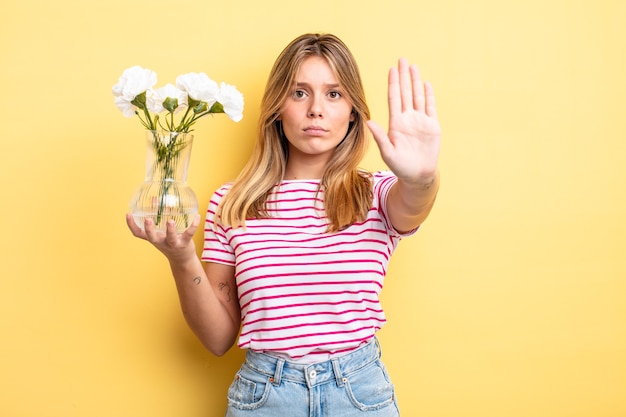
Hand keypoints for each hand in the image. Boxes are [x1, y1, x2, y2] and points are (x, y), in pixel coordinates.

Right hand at [126, 214, 199, 263]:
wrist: (182, 259)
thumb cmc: (169, 241)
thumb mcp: (161, 231)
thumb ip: (157, 217)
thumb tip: (154, 199)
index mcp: (154, 238)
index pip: (138, 234)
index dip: (131, 225)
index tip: (128, 214)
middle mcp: (161, 242)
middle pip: (152, 238)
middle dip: (149, 229)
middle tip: (148, 220)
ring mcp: (173, 244)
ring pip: (171, 238)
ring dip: (170, 230)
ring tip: (170, 221)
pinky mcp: (185, 243)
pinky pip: (189, 233)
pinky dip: (193, 225)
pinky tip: (197, 216)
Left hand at [367, 58, 440, 184]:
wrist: (418, 175)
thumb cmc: (400, 166)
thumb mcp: (388, 152)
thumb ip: (379, 136)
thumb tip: (367, 121)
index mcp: (396, 123)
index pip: (394, 98)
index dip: (393, 83)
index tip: (391, 69)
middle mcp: (408, 118)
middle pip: (405, 92)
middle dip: (404, 76)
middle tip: (402, 59)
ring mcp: (420, 121)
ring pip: (417, 96)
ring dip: (415, 81)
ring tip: (413, 66)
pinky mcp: (432, 126)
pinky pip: (430, 107)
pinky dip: (428, 95)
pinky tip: (426, 84)